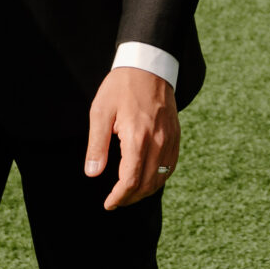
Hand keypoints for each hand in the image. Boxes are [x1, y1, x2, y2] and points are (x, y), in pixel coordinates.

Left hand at [86, 67, 180, 211]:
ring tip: (128, 193)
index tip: (108, 204)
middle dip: (130, 198)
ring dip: (145, 191)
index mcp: (137, 137)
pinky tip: (147, 179)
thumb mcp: (101, 112)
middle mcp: (158, 141)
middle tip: (115, 201)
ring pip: (161, 177)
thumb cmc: (121, 87)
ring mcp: (170, 139)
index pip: (131, 181)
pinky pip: (171, 165)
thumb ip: (97, 145)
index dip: (119, 197)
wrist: (149, 65)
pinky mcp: (176, 135)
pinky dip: (159, 178)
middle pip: (147, 184)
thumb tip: (93, 174)